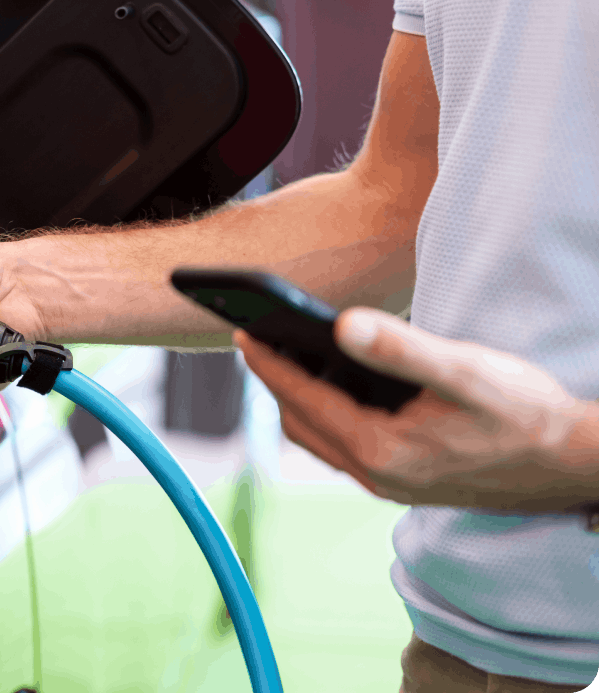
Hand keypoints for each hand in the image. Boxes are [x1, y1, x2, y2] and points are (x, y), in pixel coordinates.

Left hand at [236, 307, 598, 510]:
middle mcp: (376, 474)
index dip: (268, 362)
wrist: (574, 464)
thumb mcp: (464, 371)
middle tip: (257, 337)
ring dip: (300, 398)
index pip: (302, 398)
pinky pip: (345, 445)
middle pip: (301, 422)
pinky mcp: (404, 481)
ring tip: (287, 355)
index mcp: (380, 449)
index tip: (241, 329)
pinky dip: (328, 413)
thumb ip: (400, 348)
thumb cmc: (525, 414)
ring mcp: (389, 483)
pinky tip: (338, 384)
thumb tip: (340, 325)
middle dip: (275, 380)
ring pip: (321, 437)